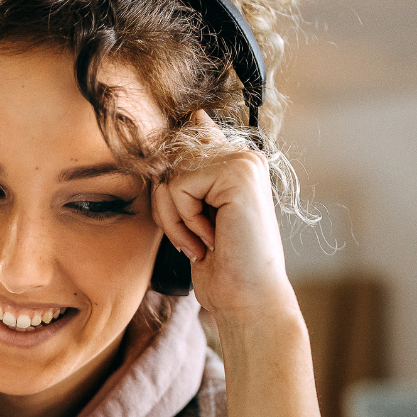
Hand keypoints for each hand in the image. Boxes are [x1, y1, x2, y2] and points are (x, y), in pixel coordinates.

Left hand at [150, 110, 291, 323]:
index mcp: (236, 165)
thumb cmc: (224, 268)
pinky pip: (179, 188)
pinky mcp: (238, 174)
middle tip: (196, 240)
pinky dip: (184, 222)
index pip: (192, 138)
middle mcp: (244, 158)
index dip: (179, 163)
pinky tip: (210, 239)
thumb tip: (196, 117)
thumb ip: (194, 172)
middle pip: (169, 164)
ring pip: (170, 176)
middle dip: (168, 209)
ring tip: (204, 242)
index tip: (196, 171)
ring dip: (175, 220)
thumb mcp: (198, 215)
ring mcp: (244, 163)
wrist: (247, 299)